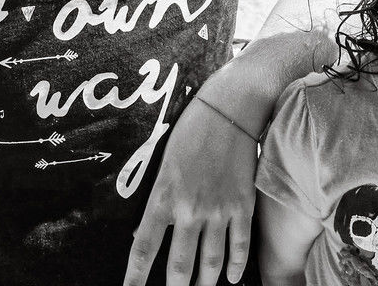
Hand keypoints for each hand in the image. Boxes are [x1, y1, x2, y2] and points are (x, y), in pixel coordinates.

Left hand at [125, 97, 258, 285]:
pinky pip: (239, 246)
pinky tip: (230, 278)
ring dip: (204, 285)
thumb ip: (158, 199)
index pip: (143, 248)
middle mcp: (190, 209)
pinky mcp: (243, 206)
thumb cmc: (192, 130)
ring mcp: (219, 210)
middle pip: (179, 267)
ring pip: (210, 264)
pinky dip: (235, 266)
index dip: (135, 278)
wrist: (231, 109)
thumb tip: (143, 232)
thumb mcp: (163, 163)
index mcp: (164, 196)